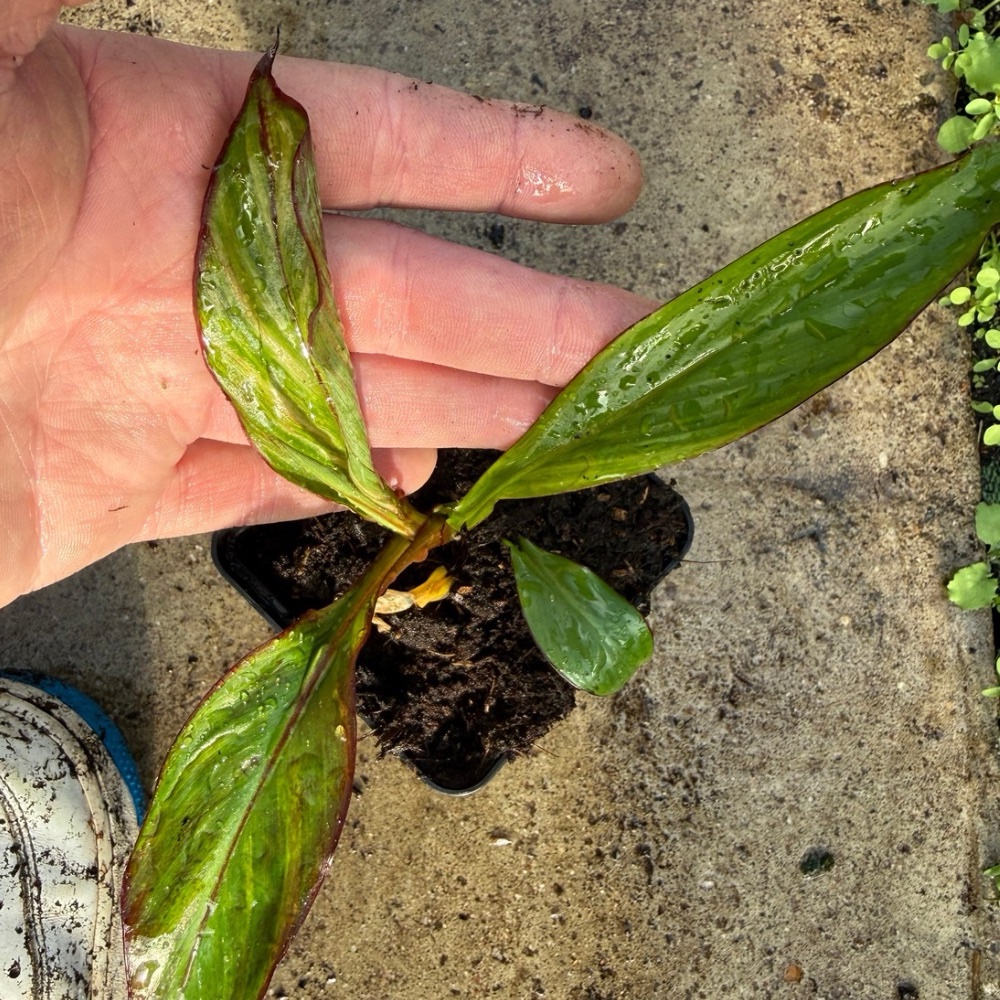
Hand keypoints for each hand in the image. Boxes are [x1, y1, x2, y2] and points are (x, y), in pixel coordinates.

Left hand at [0, 2, 648, 607]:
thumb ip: (40, 8)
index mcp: (153, 151)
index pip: (369, 144)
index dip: (496, 158)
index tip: (603, 180)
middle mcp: (171, 270)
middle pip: (396, 298)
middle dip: (531, 318)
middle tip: (637, 338)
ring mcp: (144, 385)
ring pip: (347, 402)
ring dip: (461, 414)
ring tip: (563, 425)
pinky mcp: (102, 491)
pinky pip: (245, 489)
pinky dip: (331, 491)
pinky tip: (410, 490)